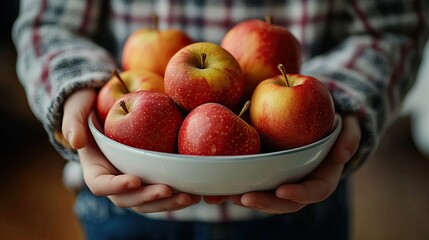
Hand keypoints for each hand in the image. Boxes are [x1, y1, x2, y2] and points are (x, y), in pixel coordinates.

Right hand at [61, 88, 200, 212]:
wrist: (105, 105)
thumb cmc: (87, 106)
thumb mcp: (76, 107)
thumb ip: (72, 122)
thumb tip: (77, 142)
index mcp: (95, 169)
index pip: (101, 185)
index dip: (117, 186)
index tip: (134, 179)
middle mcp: (115, 180)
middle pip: (130, 199)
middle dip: (149, 198)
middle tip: (168, 190)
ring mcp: (134, 180)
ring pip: (149, 200)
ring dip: (168, 202)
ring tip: (189, 197)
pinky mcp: (151, 175)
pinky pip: (163, 189)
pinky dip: (178, 192)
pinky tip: (196, 188)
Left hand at [228, 115, 360, 213]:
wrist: (317, 116)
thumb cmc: (335, 121)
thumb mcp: (348, 124)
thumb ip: (350, 136)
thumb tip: (344, 155)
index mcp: (322, 176)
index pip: (315, 191)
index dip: (300, 194)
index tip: (282, 190)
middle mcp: (301, 182)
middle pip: (284, 201)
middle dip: (265, 202)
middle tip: (245, 198)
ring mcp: (282, 178)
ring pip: (264, 194)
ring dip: (244, 197)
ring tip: (224, 195)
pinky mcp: (266, 169)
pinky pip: (252, 179)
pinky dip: (236, 182)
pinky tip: (219, 181)